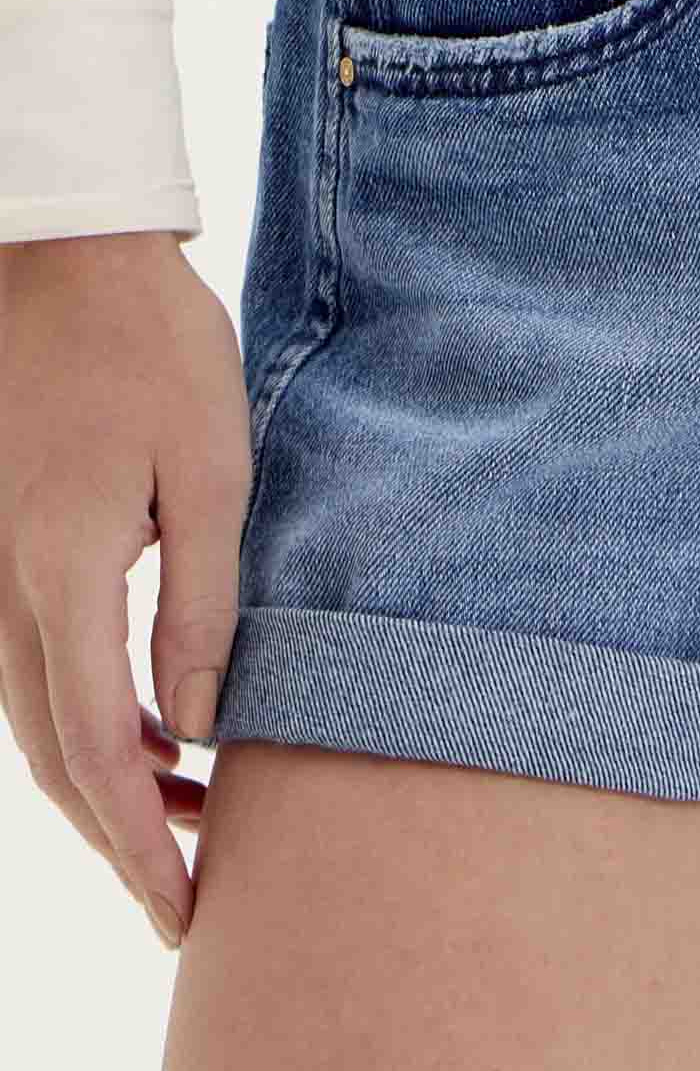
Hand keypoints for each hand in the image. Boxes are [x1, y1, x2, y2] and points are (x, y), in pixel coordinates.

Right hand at [0, 231, 251, 949]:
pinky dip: (87, 716)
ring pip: (35, 718)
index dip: (138, 844)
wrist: (69, 258)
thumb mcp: (209, 469)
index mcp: (63, 575)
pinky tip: (152, 724)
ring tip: (194, 815)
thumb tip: (201, 723)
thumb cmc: (153, 348)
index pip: (96, 752)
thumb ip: (202, 601)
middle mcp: (7, 588)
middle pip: (51, 757)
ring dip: (106, 779)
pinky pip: (33, 663)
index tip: (184, 909)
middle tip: (187, 897)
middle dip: (118, 836)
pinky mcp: (7, 543)